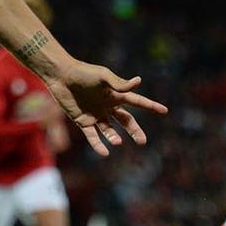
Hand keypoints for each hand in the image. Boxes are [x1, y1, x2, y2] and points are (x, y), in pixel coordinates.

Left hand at [44, 59, 167, 155]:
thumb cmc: (83, 72)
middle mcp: (107, 106)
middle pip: (126, 121)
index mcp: (115, 94)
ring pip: (110, 130)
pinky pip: (92, 136)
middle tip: (142, 141)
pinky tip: (104, 152)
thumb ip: (118, 83)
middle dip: (135, 131)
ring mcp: (96, 114)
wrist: (61, 76)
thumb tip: (139, 82)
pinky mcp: (82, 121)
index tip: (164, 111)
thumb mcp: (102, 76)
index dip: (150, 106)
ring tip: (117, 142)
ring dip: (114, 137)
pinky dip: (98, 145)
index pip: (137, 101)